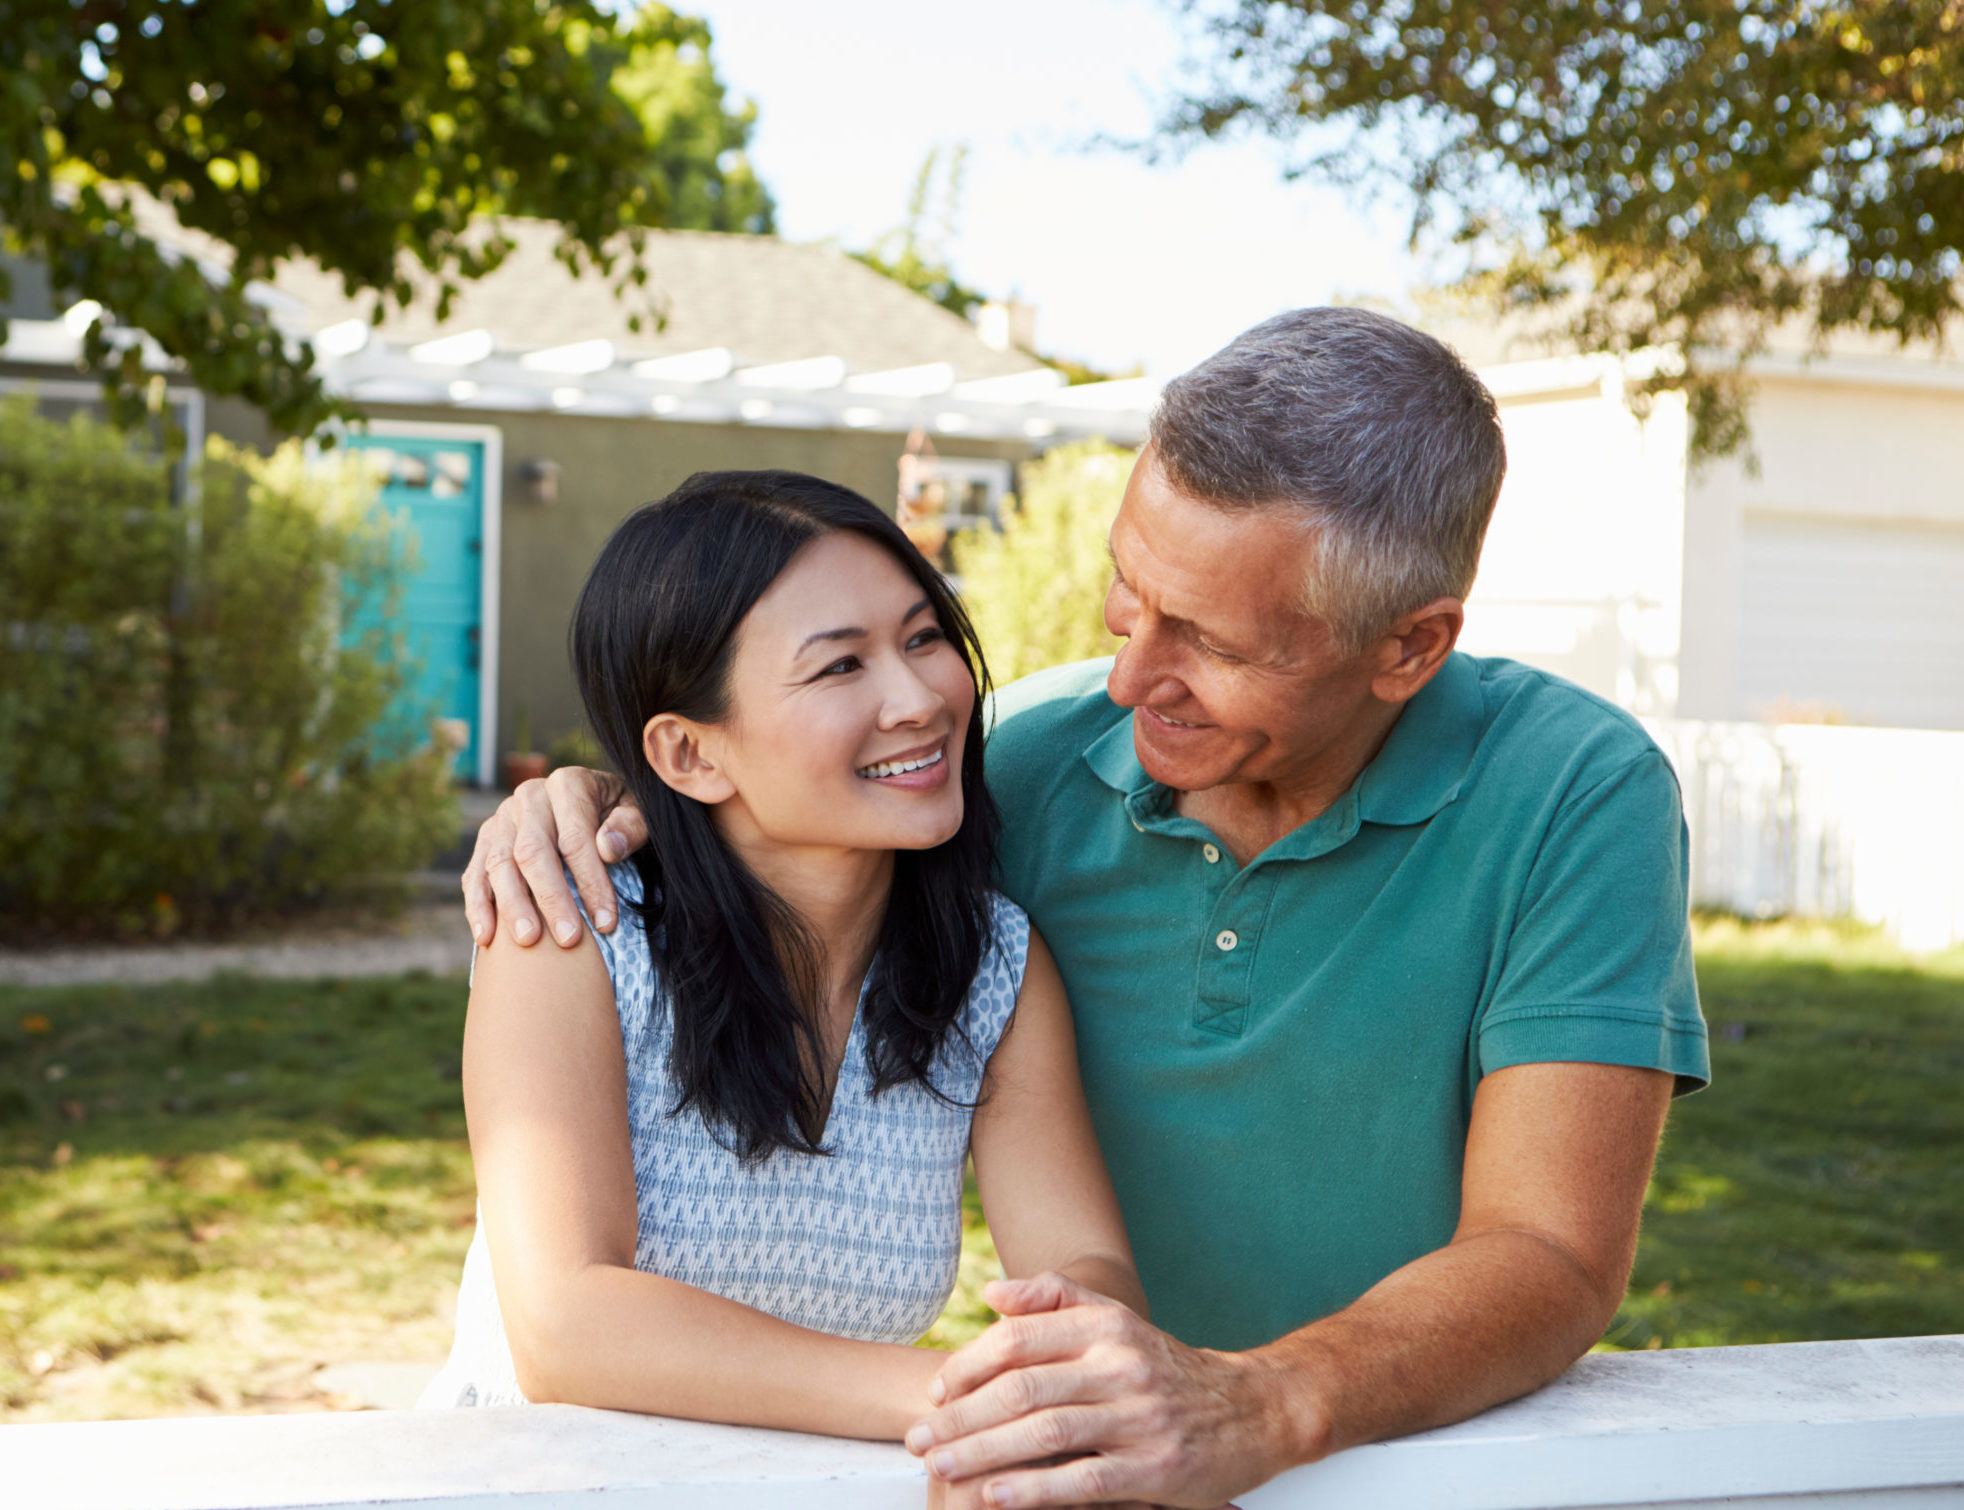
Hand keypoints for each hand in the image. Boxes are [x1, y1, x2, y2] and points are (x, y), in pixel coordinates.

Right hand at [461, 766, 646, 948]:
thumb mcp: (639, 813)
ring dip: (513, 906)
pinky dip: (479, 906)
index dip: (591, 882)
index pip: (576, 839)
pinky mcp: (486, 839)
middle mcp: (529, 797)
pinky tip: (487, 937)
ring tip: (529, 941)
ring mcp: (503, 817)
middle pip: (532, 852)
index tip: (606, 922)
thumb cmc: (620, 814)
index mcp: (568, 784)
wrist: (594, 801)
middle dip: (551, 898)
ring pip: (499, 864)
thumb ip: (630, 827)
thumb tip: (606, 848)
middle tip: (568, 938)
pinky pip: (475, 873)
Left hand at [907, 1273, 1294, 1508]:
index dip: (968, 1365)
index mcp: (1106, 1326)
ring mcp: (1138, 1417)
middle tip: (919, 1438)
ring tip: (941, 1466)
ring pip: (1043, 1434)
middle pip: (1021, 1389)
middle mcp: (1120, 1365)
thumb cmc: (1164, 1367)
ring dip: (981, 1453)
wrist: (1251, 1411)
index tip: (936, 1392)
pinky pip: (1080, 1481)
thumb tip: (990, 1293)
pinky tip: (993, 1496)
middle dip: (961, 1416)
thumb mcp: (1117, 1319)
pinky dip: (1031, 1490)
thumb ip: (1055, 1299)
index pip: (1018, 1339)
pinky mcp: (1153, 1468)